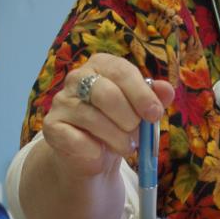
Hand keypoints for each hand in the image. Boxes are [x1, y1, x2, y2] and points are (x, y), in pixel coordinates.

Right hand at [41, 54, 173, 178]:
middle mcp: (77, 78)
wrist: (92, 153)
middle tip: (137, 135)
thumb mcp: (140, 110)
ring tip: (125, 146)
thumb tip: (167, 90)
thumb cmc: (119, 124)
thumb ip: (154, 98)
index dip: (141, 94)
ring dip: (117, 139)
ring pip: (93, 119)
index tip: (155, 114)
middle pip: (106, 94)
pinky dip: (95, 151)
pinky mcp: (51, 127)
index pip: (121, 71)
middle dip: (129, 120)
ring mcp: (61, 101)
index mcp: (101, 65)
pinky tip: (100, 153)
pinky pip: (76, 140)